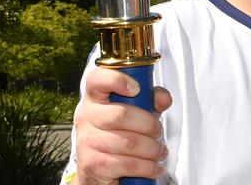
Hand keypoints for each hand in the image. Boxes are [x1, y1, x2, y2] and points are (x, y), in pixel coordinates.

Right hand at [72, 67, 173, 184]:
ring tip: (159, 152)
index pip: (97, 79)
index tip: (136, 88)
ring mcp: (87, 141)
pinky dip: (148, 167)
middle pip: (121, 115)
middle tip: (158, 132)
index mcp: (95, 98)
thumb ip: (151, 100)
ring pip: (129, 142)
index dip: (116, 80)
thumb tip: (164, 98)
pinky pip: (129, 164)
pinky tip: (154, 167)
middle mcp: (87, 117)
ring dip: (152, 149)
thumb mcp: (137, 112)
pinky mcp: (93, 165)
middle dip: (149, 125)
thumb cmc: (119, 134)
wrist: (98, 171)